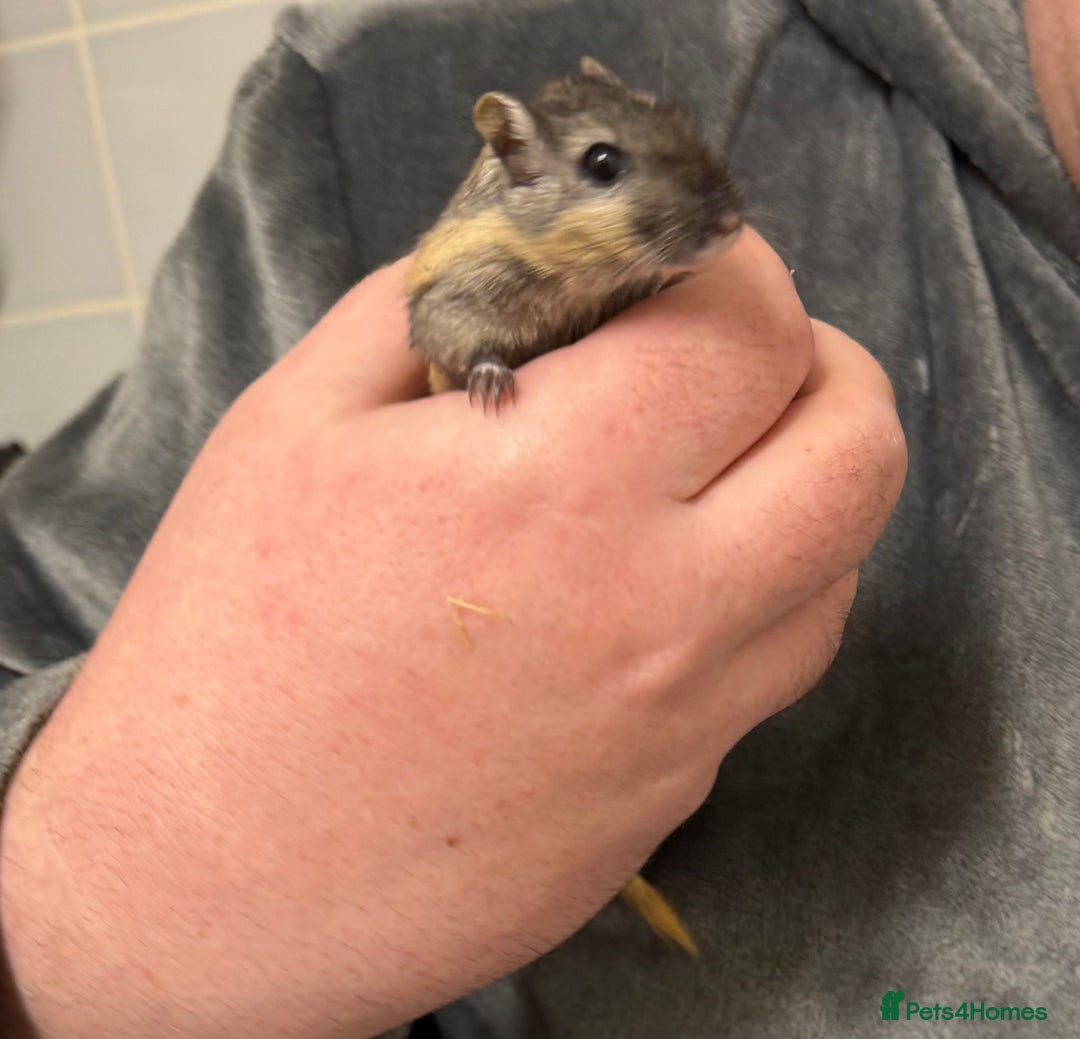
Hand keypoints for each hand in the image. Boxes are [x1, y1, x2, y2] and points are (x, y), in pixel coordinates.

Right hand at [0, 229, 904, 1037]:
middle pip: (856, 445)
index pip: (748, 331)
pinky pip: (778, 663)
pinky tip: (671, 578)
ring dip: (800, 477)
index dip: (735, 265)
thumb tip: (519, 254)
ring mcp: (683, 719)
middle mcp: (656, 609)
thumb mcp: (295, 427)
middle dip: (819, 360)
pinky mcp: (675, 792)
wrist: (208, 880)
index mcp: (552, 488)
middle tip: (737, 348)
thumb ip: (424, 308)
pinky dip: (763, 586)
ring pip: (842, 560)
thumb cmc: (227, 650)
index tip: (688, 262)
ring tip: (709, 460)